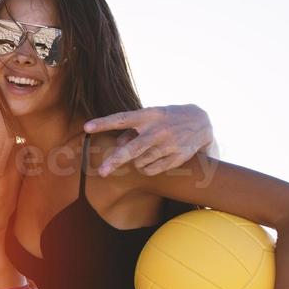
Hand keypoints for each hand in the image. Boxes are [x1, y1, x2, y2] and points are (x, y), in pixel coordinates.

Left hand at [83, 104, 212, 176]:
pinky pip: (151, 170)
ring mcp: (169, 144)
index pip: (121, 119)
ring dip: (135, 161)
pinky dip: (146, 168)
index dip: (103, 123)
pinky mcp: (177, 157)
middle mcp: (158, 130)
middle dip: (115, 160)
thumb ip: (131, 130)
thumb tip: (117, 144)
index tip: (86, 127)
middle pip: (132, 149)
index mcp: (148, 116)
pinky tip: (153, 160)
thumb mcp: (150, 118)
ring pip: (140, 162)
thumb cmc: (166, 119)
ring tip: (145, 153)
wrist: (201, 122)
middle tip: (102, 172)